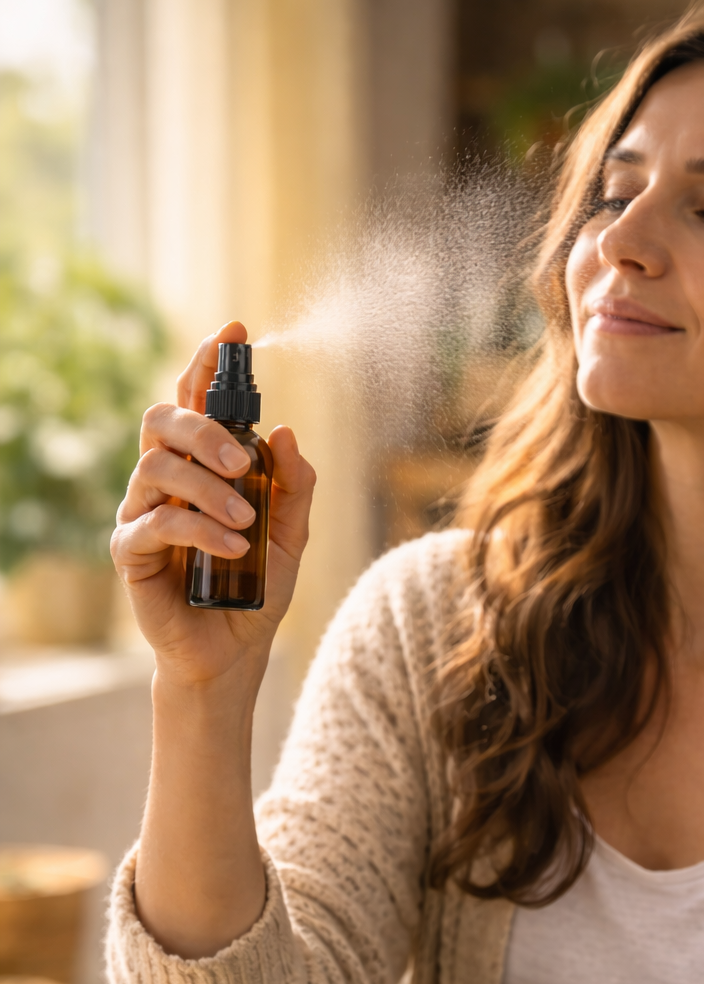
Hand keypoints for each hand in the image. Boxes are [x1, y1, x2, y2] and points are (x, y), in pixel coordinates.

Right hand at [111, 320, 315, 691]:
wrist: (233, 652)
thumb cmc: (256, 589)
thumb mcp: (291, 536)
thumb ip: (293, 486)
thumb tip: (287, 431)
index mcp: (201, 465)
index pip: (196, 400)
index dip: (208, 362)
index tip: (234, 331)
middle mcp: (165, 480)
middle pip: (163, 420)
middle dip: (204, 427)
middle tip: (244, 458)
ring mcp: (142, 512)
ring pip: (157, 467)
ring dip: (208, 487)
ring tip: (245, 521)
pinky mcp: (130, 550)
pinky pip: (156, 523)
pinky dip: (199, 528)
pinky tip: (233, 546)